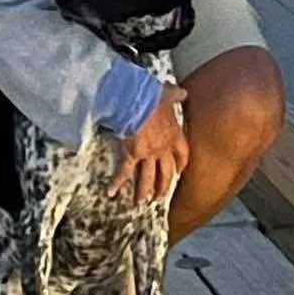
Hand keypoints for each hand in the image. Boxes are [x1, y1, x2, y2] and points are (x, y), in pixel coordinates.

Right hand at [107, 83, 189, 203]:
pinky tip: (111, 193)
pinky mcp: (131, 155)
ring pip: (147, 178)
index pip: (182, 154)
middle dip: (163, 186)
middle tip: (160, 196)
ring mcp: (147, 154)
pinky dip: (117, 183)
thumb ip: (176, 95)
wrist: (137, 101)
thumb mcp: (169, 94)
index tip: (179, 172)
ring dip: (143, 191)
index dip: (180, 165)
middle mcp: (163, 149)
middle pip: (166, 173)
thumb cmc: (153, 96)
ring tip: (140, 202)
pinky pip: (124, 172)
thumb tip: (183, 92)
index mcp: (174, 135)